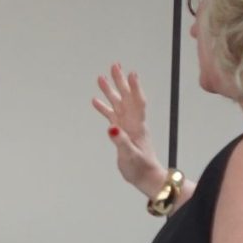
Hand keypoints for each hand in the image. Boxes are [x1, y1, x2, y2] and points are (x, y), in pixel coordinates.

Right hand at [93, 64, 167, 197]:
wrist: (146, 177)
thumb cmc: (140, 168)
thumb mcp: (130, 156)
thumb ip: (121, 141)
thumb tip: (111, 127)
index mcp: (137, 126)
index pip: (137, 103)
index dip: (134, 88)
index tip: (131, 73)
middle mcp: (133, 122)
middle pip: (126, 97)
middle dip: (120, 82)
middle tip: (114, 65)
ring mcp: (126, 126)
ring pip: (118, 104)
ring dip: (111, 91)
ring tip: (101, 78)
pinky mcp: (121, 132)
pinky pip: (111, 115)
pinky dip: (104, 107)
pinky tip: (95, 100)